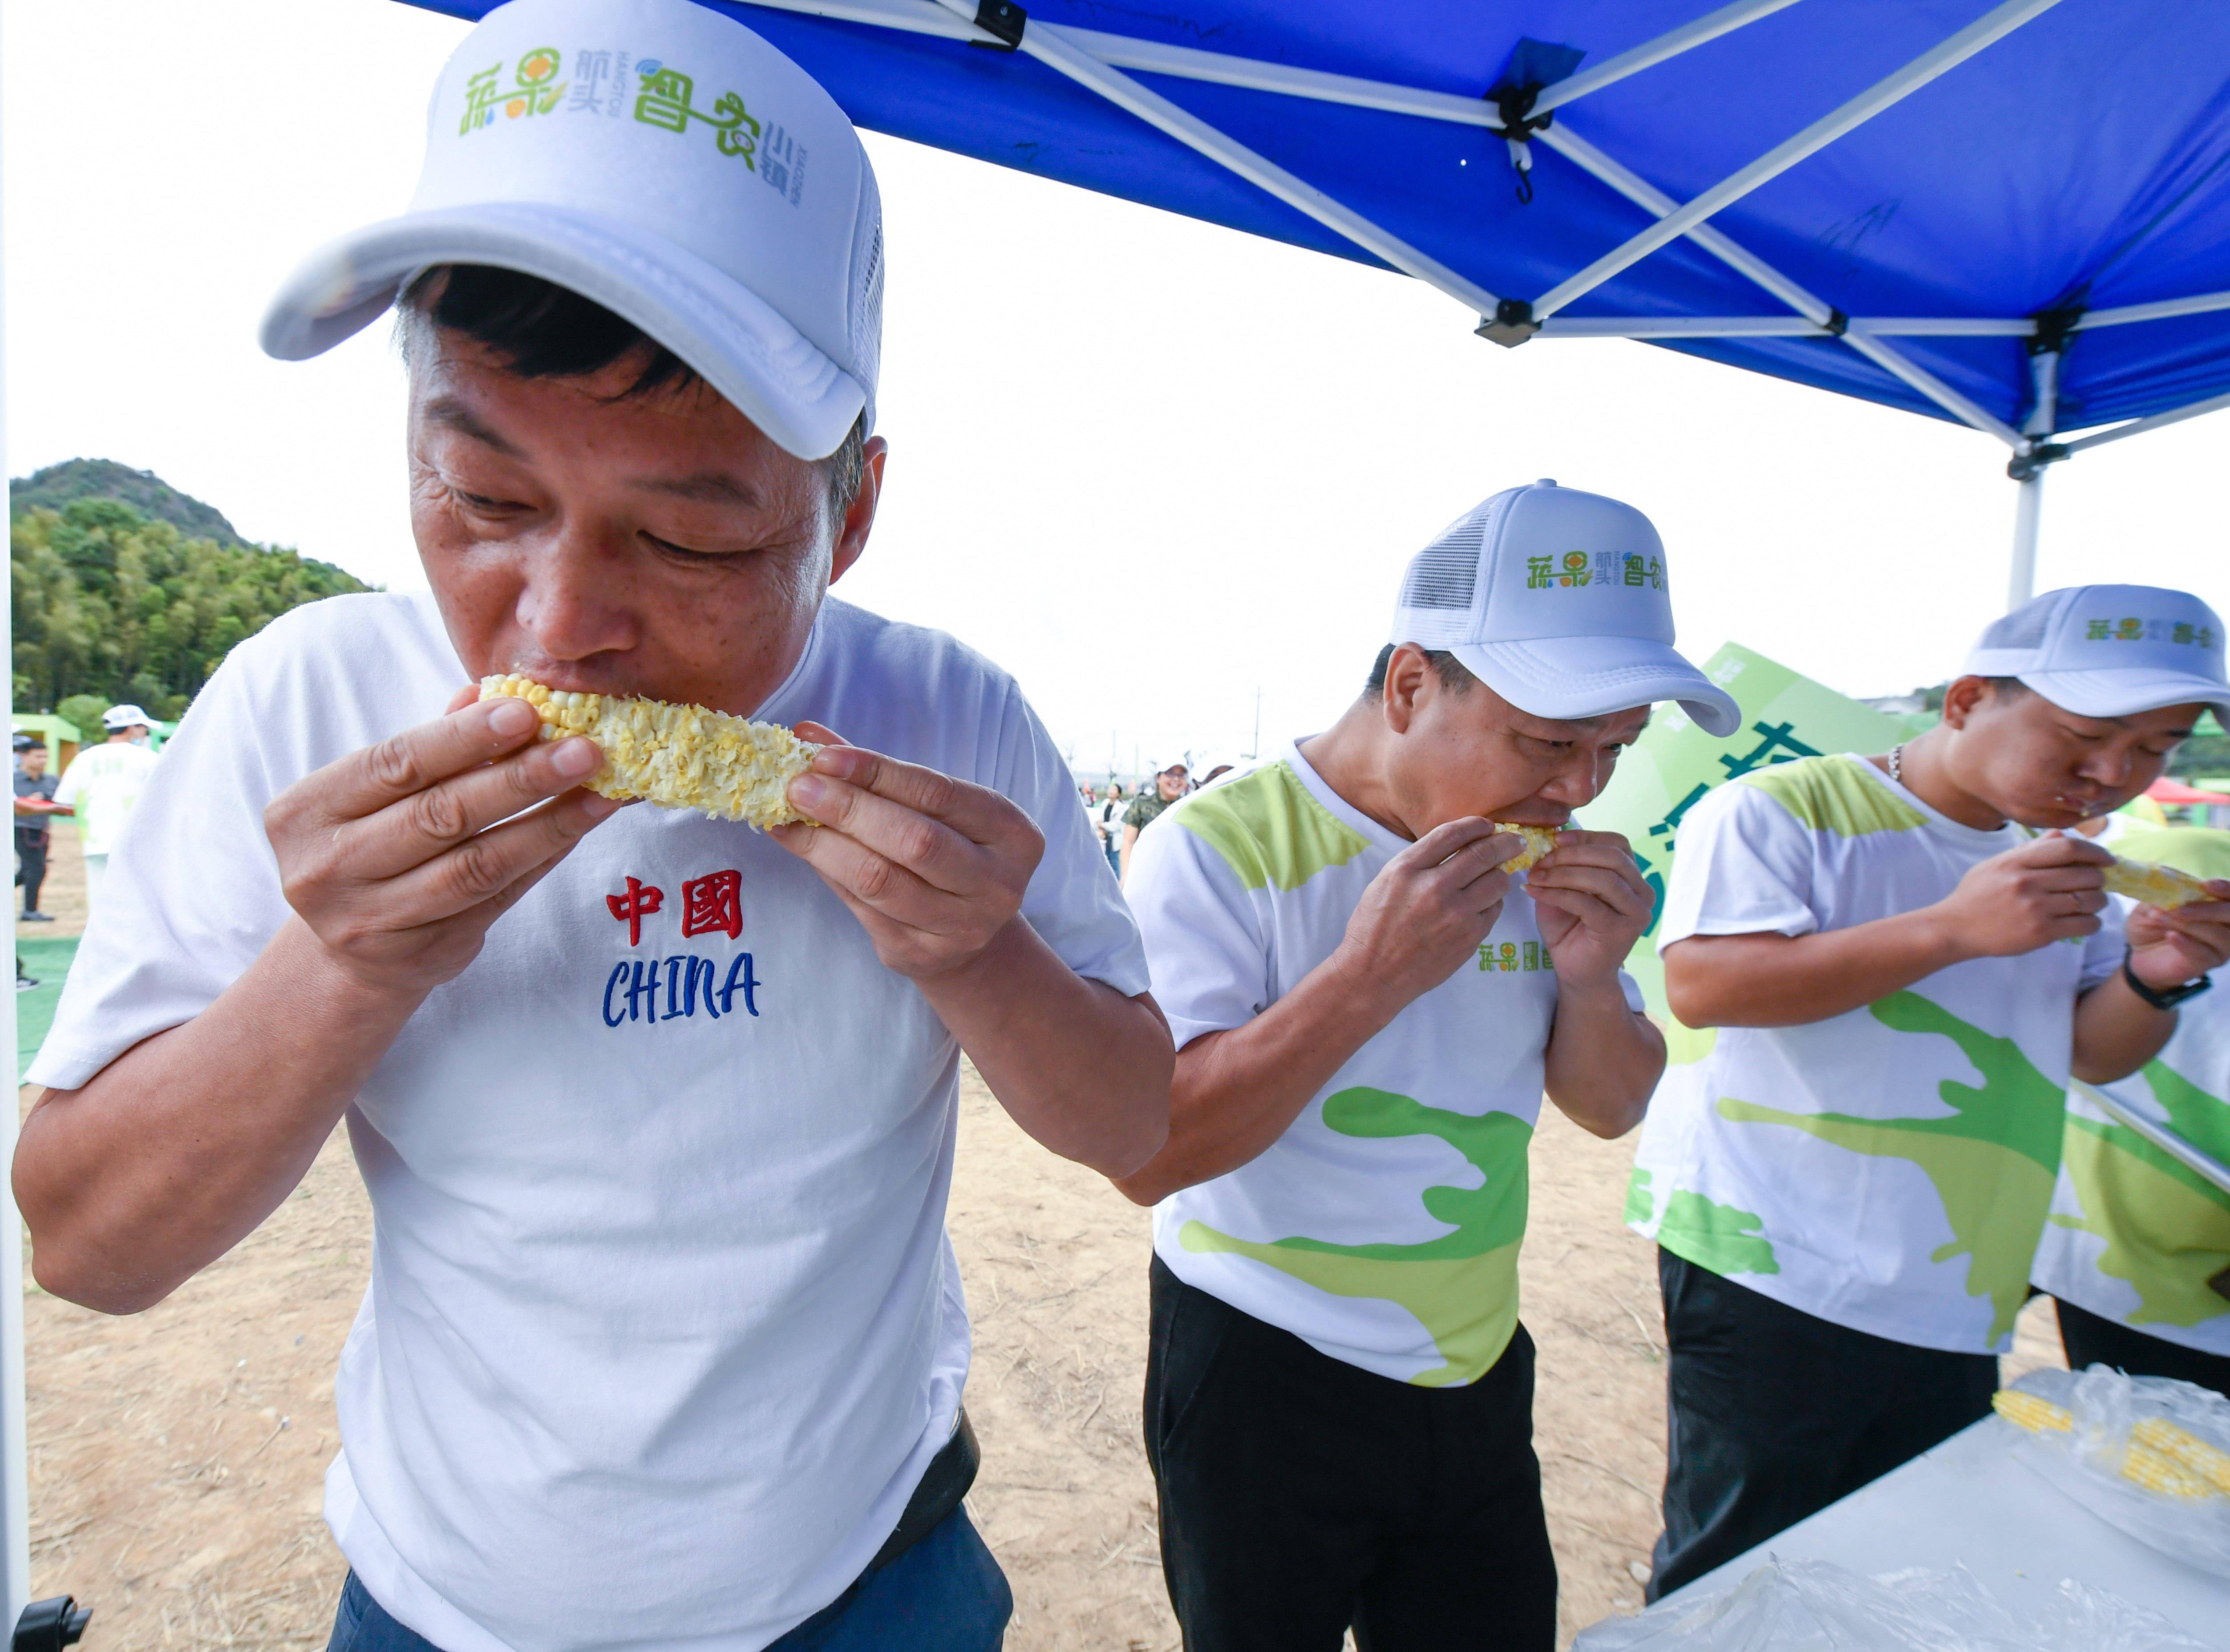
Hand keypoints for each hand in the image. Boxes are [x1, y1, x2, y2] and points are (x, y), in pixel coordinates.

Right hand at [264, 687, 622, 997]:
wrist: (349, 953)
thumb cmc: (367, 846)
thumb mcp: (374, 796)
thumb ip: (428, 749)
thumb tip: (486, 693)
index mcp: (305, 813)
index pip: (394, 765)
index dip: (463, 739)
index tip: (527, 712)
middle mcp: (326, 870)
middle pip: (440, 816)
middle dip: (520, 779)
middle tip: (583, 750)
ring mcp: (372, 920)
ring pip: (476, 866)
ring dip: (547, 825)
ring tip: (600, 792)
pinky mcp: (424, 954)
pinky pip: (498, 899)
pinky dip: (544, 860)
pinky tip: (580, 829)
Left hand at [770, 723, 1044, 980]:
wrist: (973, 937)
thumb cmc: (948, 853)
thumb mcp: (934, 811)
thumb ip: (878, 774)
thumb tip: (809, 736)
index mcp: (1013, 834)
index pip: (939, 794)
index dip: (878, 772)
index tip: (824, 757)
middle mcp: (998, 884)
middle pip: (914, 840)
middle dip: (848, 809)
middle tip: (797, 787)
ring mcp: (962, 926)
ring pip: (880, 880)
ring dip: (823, 845)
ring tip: (785, 817)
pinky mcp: (921, 954)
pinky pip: (862, 907)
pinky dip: (824, 872)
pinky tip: (798, 846)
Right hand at [1333, 818, 1518, 1014]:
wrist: (1374, 973)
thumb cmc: (1376, 925)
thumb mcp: (1387, 881)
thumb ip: (1420, 860)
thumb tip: (1461, 843)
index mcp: (1407, 869)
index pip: (1451, 834)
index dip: (1475, 825)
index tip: (1487, 824)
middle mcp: (1433, 888)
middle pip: (1482, 853)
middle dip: (1506, 842)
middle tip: (1516, 841)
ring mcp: (1455, 914)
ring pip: (1497, 881)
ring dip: (1501, 873)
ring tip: (1497, 874)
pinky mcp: (1470, 937)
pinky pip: (1494, 909)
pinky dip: (1492, 901)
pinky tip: (1484, 902)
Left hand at [1525, 829, 1653, 986]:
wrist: (1575, 972)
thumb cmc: (1570, 928)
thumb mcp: (1564, 888)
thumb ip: (1565, 865)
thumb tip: (1550, 839)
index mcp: (1633, 878)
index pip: (1618, 844)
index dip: (1587, 837)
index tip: (1555, 839)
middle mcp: (1642, 893)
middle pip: (1613, 858)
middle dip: (1572, 854)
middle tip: (1541, 860)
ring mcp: (1635, 913)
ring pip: (1603, 879)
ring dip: (1563, 873)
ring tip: (1535, 876)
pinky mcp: (1620, 931)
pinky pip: (1587, 904)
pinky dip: (1556, 894)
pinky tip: (1534, 892)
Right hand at [1928, 833, 2108, 958]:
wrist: (1954, 928)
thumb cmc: (1976, 895)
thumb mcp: (1996, 865)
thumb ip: (2029, 851)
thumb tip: (2062, 834)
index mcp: (2017, 861)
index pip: (2068, 848)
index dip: (2095, 851)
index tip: (2105, 859)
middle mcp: (2027, 882)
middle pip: (2086, 874)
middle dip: (2099, 880)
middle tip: (2095, 885)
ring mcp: (2035, 908)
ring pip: (2090, 900)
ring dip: (2098, 902)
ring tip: (2089, 904)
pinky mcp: (2041, 933)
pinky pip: (2085, 924)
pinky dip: (2092, 922)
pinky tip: (2083, 921)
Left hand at [2125, 882, 2229, 990]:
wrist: (2137, 952)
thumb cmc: (2151, 922)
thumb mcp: (2153, 903)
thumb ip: (2165, 893)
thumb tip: (2170, 884)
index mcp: (2216, 904)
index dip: (2225, 889)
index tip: (2206, 885)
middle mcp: (2225, 925)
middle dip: (2207, 910)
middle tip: (2179, 909)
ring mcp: (2220, 945)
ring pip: (2218, 935)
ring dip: (2188, 925)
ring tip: (2159, 918)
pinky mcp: (2207, 962)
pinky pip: (2203, 954)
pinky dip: (2187, 943)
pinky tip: (2171, 936)